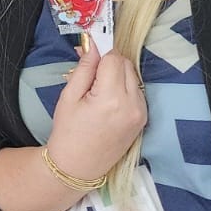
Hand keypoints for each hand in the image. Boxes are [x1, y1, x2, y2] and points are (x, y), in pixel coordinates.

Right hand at [46, 39, 147, 181]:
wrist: (78, 165)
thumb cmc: (68, 131)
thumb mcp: (69, 96)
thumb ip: (84, 68)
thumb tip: (93, 45)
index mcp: (111, 98)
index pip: (114, 58)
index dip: (100, 52)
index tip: (88, 51)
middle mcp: (132, 104)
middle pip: (127, 65)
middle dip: (109, 62)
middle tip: (89, 72)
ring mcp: (141, 112)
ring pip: (133, 76)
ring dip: (118, 74)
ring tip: (97, 88)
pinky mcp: (143, 118)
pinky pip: (136, 91)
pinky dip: (124, 87)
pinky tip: (107, 98)